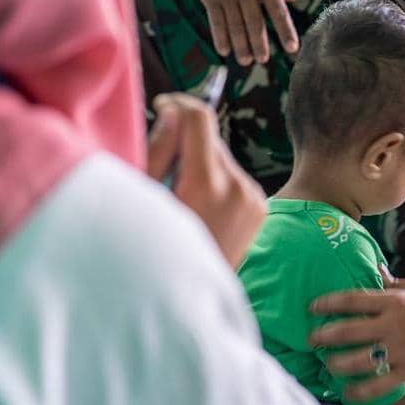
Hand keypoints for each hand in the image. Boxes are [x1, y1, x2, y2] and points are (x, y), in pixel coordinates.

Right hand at [147, 93, 266, 267]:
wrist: (187, 300)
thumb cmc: (150, 250)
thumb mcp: (144, 197)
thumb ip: (158, 151)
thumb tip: (172, 111)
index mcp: (206, 184)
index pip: (199, 118)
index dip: (178, 104)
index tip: (162, 105)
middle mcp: (238, 187)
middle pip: (210, 138)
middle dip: (184, 141)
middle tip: (161, 168)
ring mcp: (254, 198)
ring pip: (221, 157)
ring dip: (200, 162)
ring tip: (181, 196)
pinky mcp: (261, 207)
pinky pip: (234, 178)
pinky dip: (216, 181)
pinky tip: (201, 208)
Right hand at [183, 0, 299, 65]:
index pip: (278, 10)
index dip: (285, 30)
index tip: (292, 48)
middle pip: (254, 20)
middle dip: (259, 43)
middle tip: (264, 60)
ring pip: (234, 24)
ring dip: (240, 44)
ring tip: (246, 61)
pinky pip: (216, 19)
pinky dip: (220, 36)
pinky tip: (224, 50)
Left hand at [310, 274, 404, 401]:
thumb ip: (399, 281)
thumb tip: (378, 272)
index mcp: (395, 301)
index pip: (352, 299)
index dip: (327, 303)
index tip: (312, 307)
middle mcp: (392, 325)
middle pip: (347, 330)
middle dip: (323, 336)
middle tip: (311, 339)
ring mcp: (400, 350)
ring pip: (356, 360)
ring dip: (336, 363)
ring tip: (327, 364)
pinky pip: (377, 385)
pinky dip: (359, 391)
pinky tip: (348, 392)